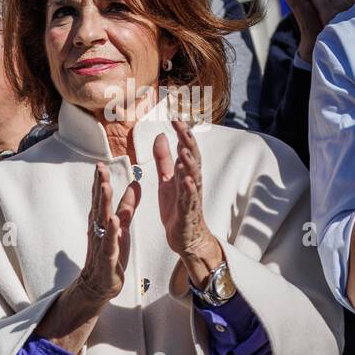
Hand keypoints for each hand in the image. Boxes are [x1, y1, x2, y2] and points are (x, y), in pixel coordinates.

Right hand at [77, 162, 140, 307]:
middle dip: (100, 186)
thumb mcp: (122, 226)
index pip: (101, 198)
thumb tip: (135, 184)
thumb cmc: (110, 254)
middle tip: (100, 168)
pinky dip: (112, 232)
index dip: (101, 181)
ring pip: (103, 220)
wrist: (99, 284)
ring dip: (104, 203)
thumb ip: (127, 206)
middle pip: (99, 204)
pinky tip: (114, 220)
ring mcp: (102, 243)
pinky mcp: (108, 257)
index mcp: (101, 221)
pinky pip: (110, 243)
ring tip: (106, 187)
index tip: (100, 164)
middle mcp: (98, 229)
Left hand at [154, 118, 222, 285]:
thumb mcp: (166, 180)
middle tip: (182, 125)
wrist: (185, 237)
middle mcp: (192, 182)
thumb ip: (163, 159)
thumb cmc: (177, 207)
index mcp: (185, 173)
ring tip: (183, 149)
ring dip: (189, 163)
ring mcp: (192, 197)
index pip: (186, 148)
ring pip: (194, 176)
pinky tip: (187, 179)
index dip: (182, 133)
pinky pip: (191, 199)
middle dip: (187, 141)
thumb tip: (161, 134)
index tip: (175, 116)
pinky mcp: (189, 212)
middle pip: (192, 158)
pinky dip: (189, 189)